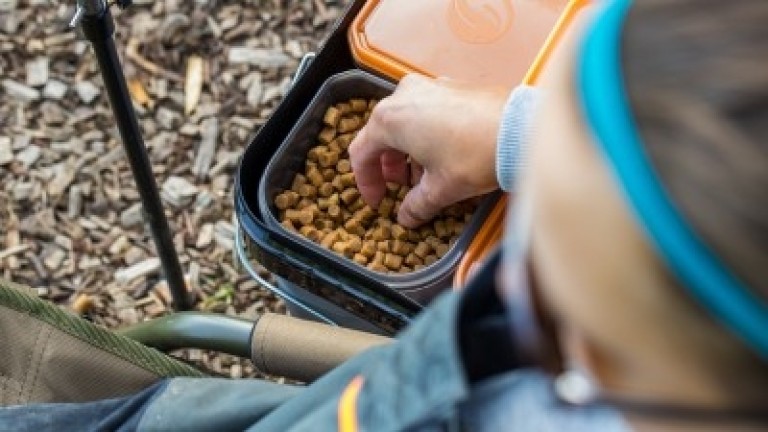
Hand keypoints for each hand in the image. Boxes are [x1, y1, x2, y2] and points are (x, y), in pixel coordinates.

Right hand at [349, 74, 505, 227]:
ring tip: (424, 176)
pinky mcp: (451, 85)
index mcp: (390, 119)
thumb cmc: (475, 155)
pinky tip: (443, 156)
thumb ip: (416, 205)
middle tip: (399, 188)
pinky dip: (426, 134)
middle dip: (388, 165)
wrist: (520, 130)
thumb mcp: (440, 189)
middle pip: (381, 134)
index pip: (362, 153)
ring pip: (405, 121)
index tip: (378, 201)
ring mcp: (429, 86)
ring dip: (407, 150)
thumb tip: (407, 217)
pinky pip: (426, 111)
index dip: (367, 182)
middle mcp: (404, 95)